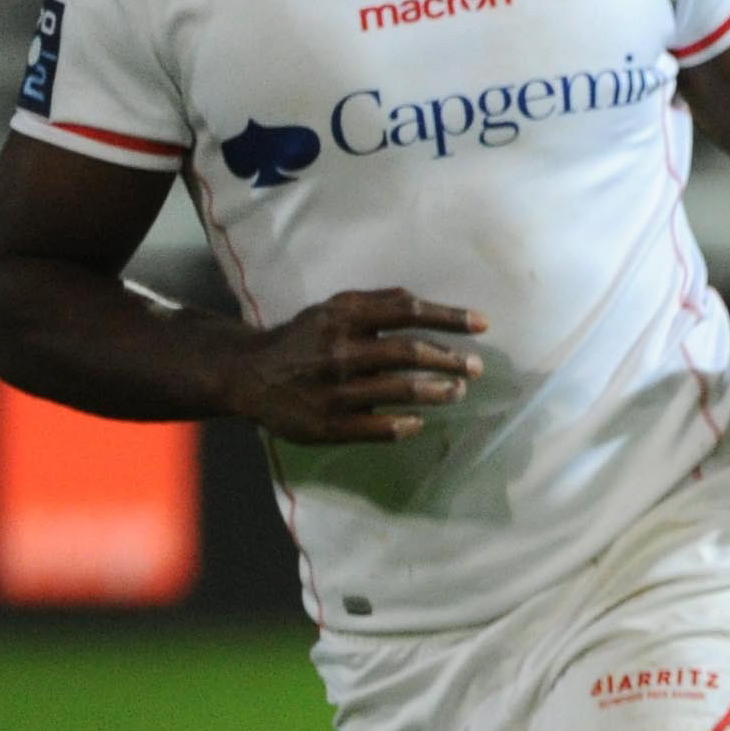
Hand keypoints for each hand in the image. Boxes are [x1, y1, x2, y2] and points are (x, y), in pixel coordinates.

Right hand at [234, 288, 484, 442]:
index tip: (482, 324)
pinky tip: (421, 421)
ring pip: (400, 391)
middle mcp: (339, 352)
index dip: (449, 317)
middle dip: (450, 361)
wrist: (247, 373)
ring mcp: (333, 392)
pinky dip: (406, 424)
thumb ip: (375, 303)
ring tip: (458, 391)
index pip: (406, 312)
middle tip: (476, 367)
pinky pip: (379, 428)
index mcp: (342, 318)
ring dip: (438, 392)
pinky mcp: (327, 426)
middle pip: (408, 354)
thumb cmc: (304, 338)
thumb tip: (424, 302)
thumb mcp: (331, 309)